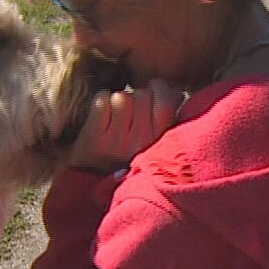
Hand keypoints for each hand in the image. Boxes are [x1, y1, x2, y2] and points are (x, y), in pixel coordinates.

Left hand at [69, 79, 187, 172]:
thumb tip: (174, 90)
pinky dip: (101, 102)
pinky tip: (102, 116)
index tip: (154, 90)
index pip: (166, 101)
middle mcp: (141, 143)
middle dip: (136, 96)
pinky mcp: (94, 139)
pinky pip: (102, 100)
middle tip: (131, 110)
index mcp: (160, 143)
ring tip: (116, 116)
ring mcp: (117, 142)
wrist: (94, 180)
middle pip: (142, 94)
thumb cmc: (129, 154)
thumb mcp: (156, 141)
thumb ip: (169, 116)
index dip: (159, 88)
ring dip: (118, 101)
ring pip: (122, 97)